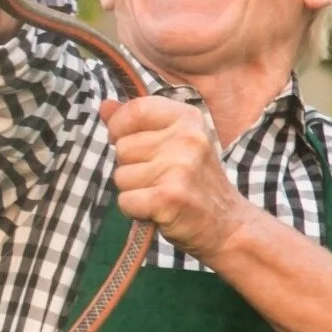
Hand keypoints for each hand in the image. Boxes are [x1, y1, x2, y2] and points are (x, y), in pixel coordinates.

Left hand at [100, 95, 249, 260]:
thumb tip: (104, 106)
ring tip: (161, 193)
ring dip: (133, 190)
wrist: (227, 225)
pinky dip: (135, 209)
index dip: (119, 127)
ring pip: (121, 176)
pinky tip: (158, 209)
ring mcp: (180, 168)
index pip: (136, 110)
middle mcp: (187, 139)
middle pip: (123, 147)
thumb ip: (138, 122)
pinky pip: (125, 200)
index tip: (127, 141)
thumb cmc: (195, 182)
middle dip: (130, 166)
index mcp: (188, 119)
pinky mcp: (169, 197)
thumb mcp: (174, 142)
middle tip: (159, 178)